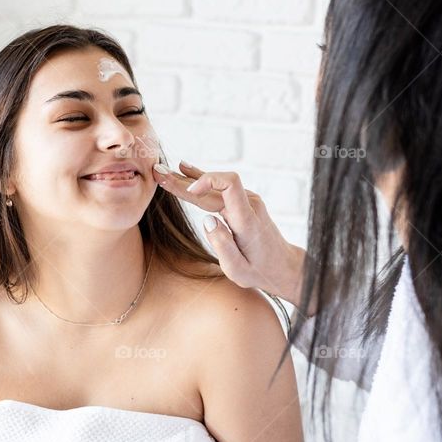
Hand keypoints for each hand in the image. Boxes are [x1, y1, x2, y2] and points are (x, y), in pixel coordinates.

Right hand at [152, 161, 308, 310]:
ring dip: (189, 178)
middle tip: (159, 173)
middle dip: (184, 179)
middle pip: (215, 183)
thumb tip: (207, 219)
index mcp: (246, 219)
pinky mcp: (243, 202)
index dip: (206, 180)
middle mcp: (249, 204)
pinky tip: (186, 170)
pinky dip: (201, 180)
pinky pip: (220, 188)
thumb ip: (222, 245)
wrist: (283, 265)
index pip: (229, 184)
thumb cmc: (259, 271)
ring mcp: (248, 201)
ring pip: (216, 184)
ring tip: (165, 171)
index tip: (189, 192)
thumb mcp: (238, 270)